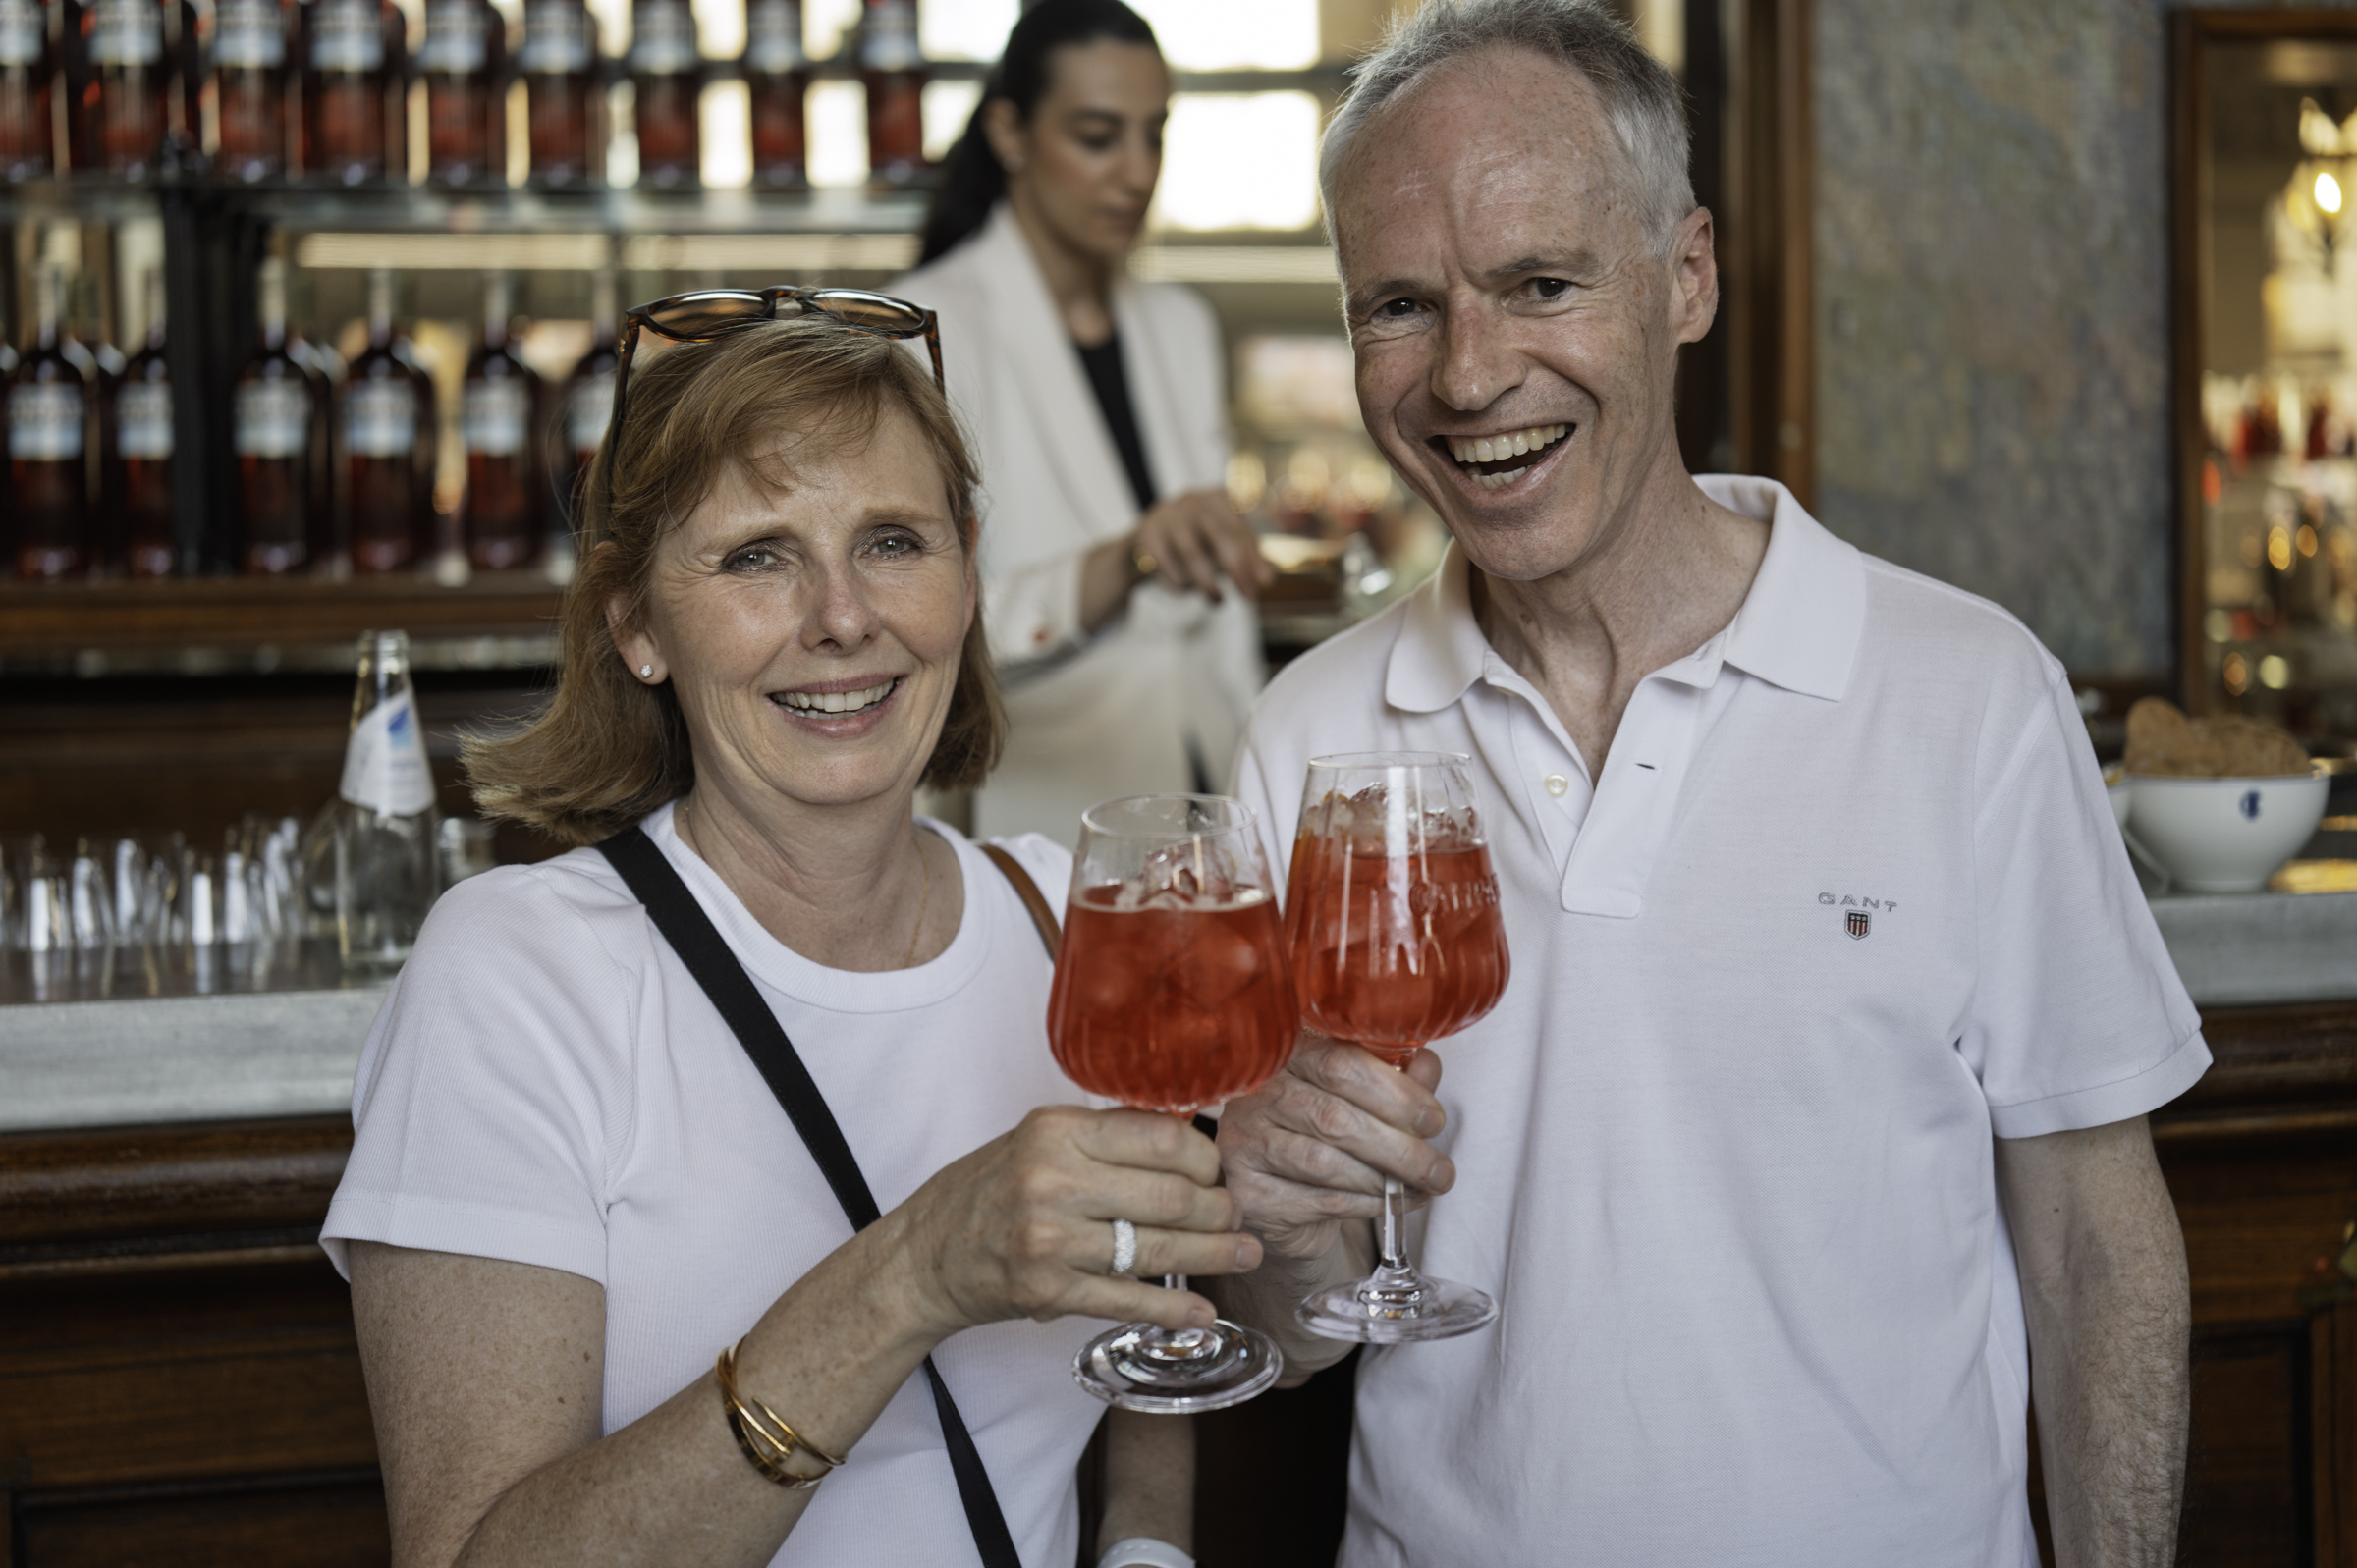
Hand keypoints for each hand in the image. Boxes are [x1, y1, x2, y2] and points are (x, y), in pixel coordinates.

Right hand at [886, 1105, 1260, 1337]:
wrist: (923, 1256)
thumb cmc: (987, 1192)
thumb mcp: (1038, 1140)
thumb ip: (1105, 1137)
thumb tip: (1188, 1136)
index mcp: (1057, 1129)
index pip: (1161, 1137)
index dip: (1206, 1159)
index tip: (1219, 1172)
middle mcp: (1054, 1178)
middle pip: (1170, 1196)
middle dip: (1220, 1211)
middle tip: (1240, 1217)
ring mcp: (1050, 1238)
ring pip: (1157, 1249)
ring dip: (1213, 1256)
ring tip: (1244, 1253)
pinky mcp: (1048, 1291)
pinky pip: (1127, 1300)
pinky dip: (1173, 1310)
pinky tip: (1202, 1312)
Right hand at [1131, 488, 1272, 605]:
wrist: (1148, 540)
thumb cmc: (1198, 542)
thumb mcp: (1225, 544)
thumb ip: (1247, 557)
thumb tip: (1268, 578)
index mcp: (1218, 498)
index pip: (1241, 526)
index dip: (1255, 556)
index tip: (1265, 583)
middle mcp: (1193, 501)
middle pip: (1220, 533)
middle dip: (1237, 568)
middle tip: (1249, 596)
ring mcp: (1168, 515)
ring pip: (1192, 551)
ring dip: (1207, 582)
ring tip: (1217, 601)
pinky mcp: (1146, 533)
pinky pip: (1166, 563)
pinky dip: (1179, 582)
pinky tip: (1186, 590)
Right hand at [1217, 1033, 1454, 1262]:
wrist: (1285, 1200)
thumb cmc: (1326, 1137)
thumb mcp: (1364, 1101)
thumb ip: (1394, 1080)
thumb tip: (1428, 1063)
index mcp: (1284, 1056)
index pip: (1338, 1062)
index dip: (1393, 1091)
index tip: (1433, 1120)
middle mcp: (1254, 1096)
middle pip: (1333, 1117)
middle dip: (1399, 1147)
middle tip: (1440, 1170)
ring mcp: (1243, 1144)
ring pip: (1324, 1163)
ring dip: (1384, 1180)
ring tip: (1422, 1187)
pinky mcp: (1247, 1195)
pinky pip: (1316, 1201)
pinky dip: (1365, 1205)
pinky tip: (1391, 1204)